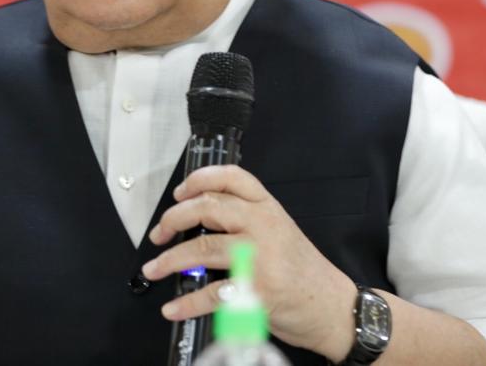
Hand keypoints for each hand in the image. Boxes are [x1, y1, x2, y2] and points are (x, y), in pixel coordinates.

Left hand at [140, 165, 356, 360]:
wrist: (331, 306)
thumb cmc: (300, 269)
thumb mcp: (277, 230)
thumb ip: (243, 219)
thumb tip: (193, 219)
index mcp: (267, 207)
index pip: (231, 177)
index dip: (199, 179)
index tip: (179, 192)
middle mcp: (263, 226)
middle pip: (208, 207)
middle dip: (173, 219)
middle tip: (159, 233)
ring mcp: (261, 257)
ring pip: (203, 249)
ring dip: (170, 261)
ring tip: (154, 269)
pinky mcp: (257, 291)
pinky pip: (213, 294)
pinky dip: (187, 303)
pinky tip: (173, 308)